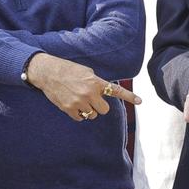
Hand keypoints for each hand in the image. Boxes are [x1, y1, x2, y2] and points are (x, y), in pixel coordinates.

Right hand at [24, 53, 140, 121]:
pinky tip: (73, 105)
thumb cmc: (67, 70)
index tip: (140, 101)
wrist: (48, 72)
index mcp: (95, 82)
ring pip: (92, 115)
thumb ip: (96, 83)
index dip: (129, 96)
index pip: (116, 90)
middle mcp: (89, 93)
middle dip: (99, 106)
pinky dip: (79, 114)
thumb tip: (102, 93)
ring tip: (79, 101)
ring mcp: (79, 102)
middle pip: (104, 110)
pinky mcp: (69, 109)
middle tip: (91, 100)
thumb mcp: (86, 72)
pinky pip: (80, 118)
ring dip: (88, 110)